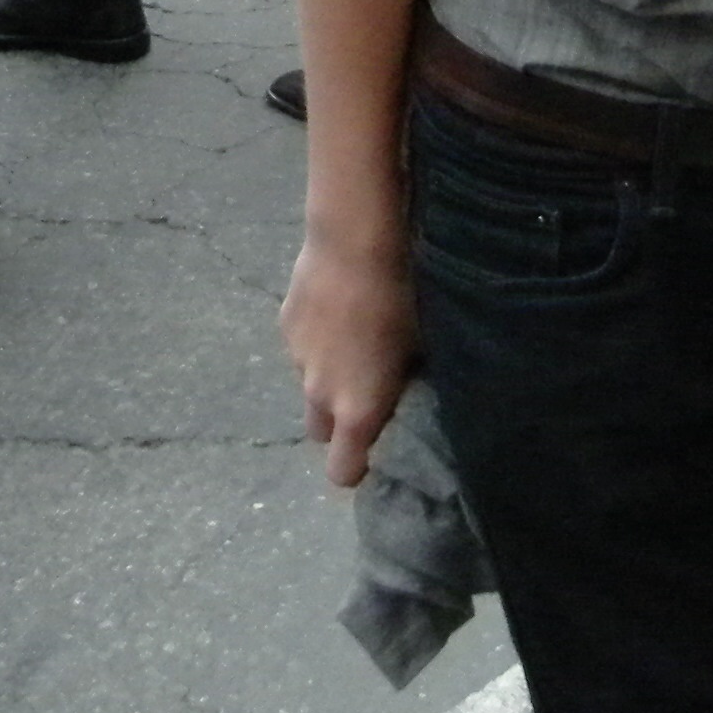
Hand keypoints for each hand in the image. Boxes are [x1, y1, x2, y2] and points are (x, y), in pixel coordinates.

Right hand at [282, 225, 418, 489]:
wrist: (355, 240)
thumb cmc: (407, 297)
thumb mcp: (427, 345)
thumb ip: (416, 383)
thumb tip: (422, 392)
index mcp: (357, 410)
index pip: (342, 472)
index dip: (360, 467)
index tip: (381, 450)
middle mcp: (320, 394)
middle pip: (322, 433)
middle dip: (343, 423)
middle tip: (374, 392)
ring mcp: (297, 359)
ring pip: (311, 385)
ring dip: (332, 376)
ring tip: (362, 338)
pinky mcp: (285, 325)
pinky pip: (304, 347)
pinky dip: (321, 340)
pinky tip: (345, 306)